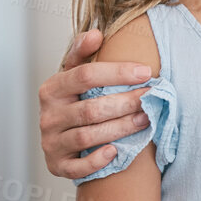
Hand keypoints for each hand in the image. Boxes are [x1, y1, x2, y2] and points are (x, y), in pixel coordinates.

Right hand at [38, 30, 151, 178]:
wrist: (61, 135)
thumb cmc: (74, 100)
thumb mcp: (74, 74)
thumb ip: (83, 52)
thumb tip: (95, 34)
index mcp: (52, 88)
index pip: (85, 75)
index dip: (117, 73)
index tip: (146, 71)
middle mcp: (48, 116)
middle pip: (91, 108)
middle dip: (126, 102)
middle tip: (152, 98)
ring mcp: (51, 142)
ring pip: (88, 136)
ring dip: (121, 128)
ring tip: (146, 119)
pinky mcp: (56, 165)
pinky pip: (76, 167)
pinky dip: (96, 160)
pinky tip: (116, 151)